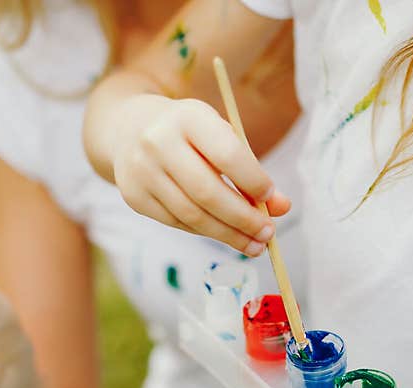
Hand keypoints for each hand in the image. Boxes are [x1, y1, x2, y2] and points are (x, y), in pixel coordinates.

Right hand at [111, 95, 290, 255]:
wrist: (130, 128)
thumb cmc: (191, 134)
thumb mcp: (222, 137)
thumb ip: (252, 172)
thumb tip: (283, 207)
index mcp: (188, 117)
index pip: (227, 155)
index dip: (253, 182)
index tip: (271, 198)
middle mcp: (158, 142)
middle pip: (208, 193)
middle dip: (244, 219)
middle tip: (268, 234)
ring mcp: (141, 171)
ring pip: (193, 215)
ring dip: (229, 235)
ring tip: (255, 245)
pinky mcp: (134, 196)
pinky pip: (178, 223)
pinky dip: (207, 232)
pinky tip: (226, 235)